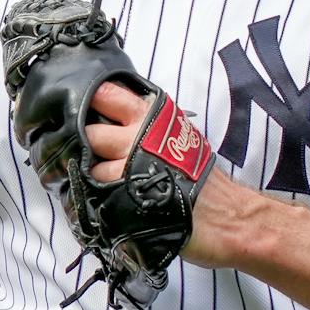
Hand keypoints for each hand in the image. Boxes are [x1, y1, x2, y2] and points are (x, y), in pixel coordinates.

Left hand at [85, 81, 260, 267]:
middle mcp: (136, 137)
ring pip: (90, 167)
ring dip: (92, 176)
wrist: (225, 215)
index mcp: (150, 115)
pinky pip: (96, 195)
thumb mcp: (178, 132)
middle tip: (93, 155)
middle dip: (85, 143)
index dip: (90, 101)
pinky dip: (97, 198)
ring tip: (107, 184)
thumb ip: (145, 121)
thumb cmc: (199, 174)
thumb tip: (112, 115)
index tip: (85, 110)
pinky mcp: (123, 200)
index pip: (106, 94)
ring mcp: (128, 169)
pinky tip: (109, 200)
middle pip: (89, 131)